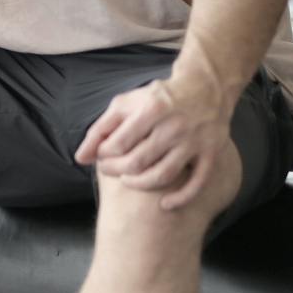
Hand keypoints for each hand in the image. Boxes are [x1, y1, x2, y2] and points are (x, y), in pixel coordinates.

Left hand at [74, 75, 232, 211]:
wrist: (206, 88)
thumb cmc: (158, 98)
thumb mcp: (126, 104)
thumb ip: (101, 129)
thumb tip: (80, 158)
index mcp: (152, 109)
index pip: (118, 144)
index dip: (104, 155)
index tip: (102, 156)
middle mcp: (174, 126)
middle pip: (137, 162)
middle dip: (117, 171)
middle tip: (111, 170)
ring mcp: (195, 142)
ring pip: (163, 175)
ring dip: (140, 185)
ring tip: (129, 181)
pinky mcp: (211, 154)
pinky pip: (196, 183)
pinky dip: (180, 199)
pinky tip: (164, 204)